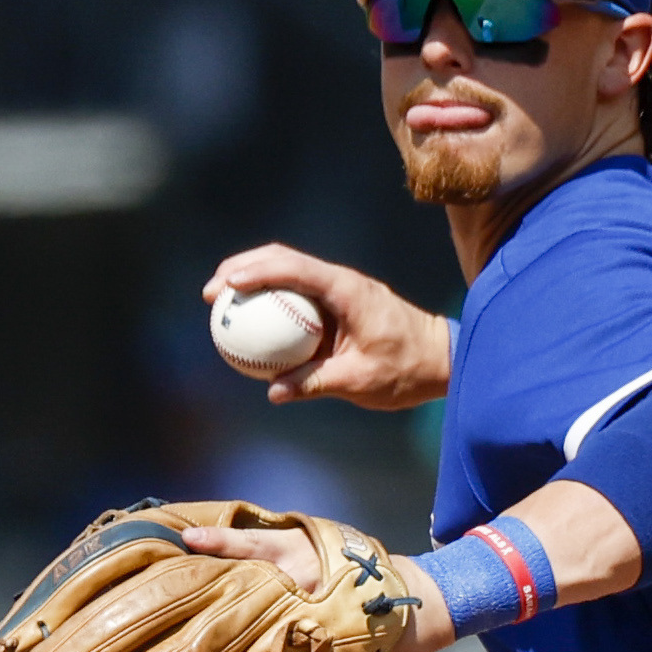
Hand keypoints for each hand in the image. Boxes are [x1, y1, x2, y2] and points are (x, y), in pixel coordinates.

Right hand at [206, 244, 453, 410]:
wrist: (440, 360)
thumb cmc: (407, 370)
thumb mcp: (360, 381)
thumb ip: (316, 383)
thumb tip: (274, 392)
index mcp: (348, 290)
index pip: (295, 269)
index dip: (256, 272)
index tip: (227, 284)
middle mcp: (342, 281)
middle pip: (283, 259)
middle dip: (243, 267)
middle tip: (212, 291)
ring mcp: (340, 289)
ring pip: (288, 270)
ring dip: (253, 277)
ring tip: (221, 299)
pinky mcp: (338, 303)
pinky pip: (298, 294)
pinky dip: (271, 299)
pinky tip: (249, 321)